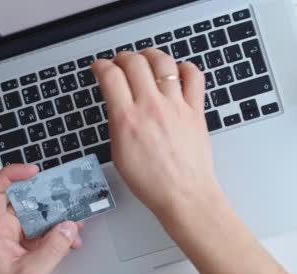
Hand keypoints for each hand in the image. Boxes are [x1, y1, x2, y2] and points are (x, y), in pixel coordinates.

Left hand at [0, 165, 83, 273]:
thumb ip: (53, 248)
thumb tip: (68, 226)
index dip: (10, 175)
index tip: (33, 171)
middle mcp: (1, 231)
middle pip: (21, 200)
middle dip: (45, 196)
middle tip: (64, 193)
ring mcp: (14, 239)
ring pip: (37, 214)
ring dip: (57, 216)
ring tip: (74, 217)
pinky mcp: (27, 247)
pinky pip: (45, 230)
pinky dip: (60, 232)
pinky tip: (72, 238)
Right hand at [92, 50, 224, 224]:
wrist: (184, 195)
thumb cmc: (153, 183)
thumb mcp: (119, 153)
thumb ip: (118, 123)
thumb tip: (117, 104)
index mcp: (127, 119)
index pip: (109, 75)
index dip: (100, 65)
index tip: (100, 67)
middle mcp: (151, 107)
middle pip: (134, 62)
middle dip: (123, 57)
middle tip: (121, 62)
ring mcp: (176, 106)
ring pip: (163, 63)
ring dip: (151, 55)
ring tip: (147, 59)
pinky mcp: (195, 110)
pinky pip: (194, 77)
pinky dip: (186, 67)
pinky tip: (178, 71)